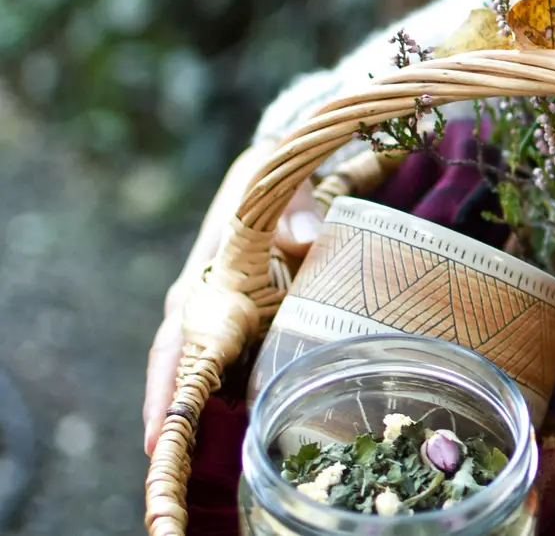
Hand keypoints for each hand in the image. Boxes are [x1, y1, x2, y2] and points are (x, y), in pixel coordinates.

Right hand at [143, 143, 322, 454]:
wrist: (274, 172)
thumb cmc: (268, 182)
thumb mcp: (275, 185)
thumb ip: (291, 209)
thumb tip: (307, 241)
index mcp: (203, 280)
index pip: (177, 343)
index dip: (167, 389)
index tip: (159, 435)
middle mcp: (203, 305)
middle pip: (180, 372)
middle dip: (174, 419)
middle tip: (170, 472)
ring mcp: (222, 316)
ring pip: (206, 375)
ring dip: (203, 415)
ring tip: (201, 470)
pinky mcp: (245, 319)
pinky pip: (236, 364)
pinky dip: (235, 396)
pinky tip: (249, 430)